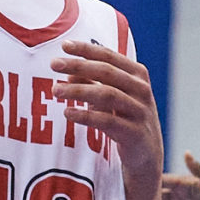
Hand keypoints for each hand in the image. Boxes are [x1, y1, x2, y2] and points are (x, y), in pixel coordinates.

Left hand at [52, 40, 162, 173]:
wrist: (146, 154)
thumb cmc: (126, 120)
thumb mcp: (111, 99)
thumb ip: (93, 84)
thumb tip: (69, 72)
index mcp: (137, 76)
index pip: (110, 56)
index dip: (87, 50)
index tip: (64, 45)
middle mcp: (141, 90)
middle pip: (108, 72)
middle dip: (79, 66)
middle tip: (53, 64)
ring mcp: (140, 111)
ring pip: (108, 94)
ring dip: (79, 90)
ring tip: (56, 90)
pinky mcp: (135, 133)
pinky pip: (108, 121)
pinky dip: (86, 115)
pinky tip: (68, 113)